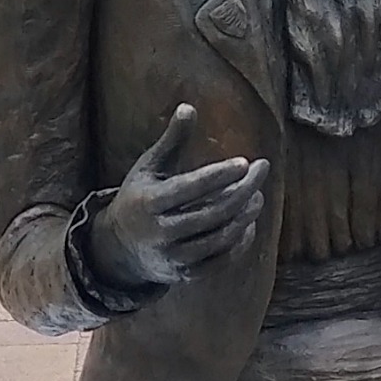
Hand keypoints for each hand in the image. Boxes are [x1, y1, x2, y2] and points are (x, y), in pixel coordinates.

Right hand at [89, 104, 269, 290]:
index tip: (245, 162)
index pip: (190, 188)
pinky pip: (220, 259)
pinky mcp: (186, 274)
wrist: (119, 248)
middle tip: (262, 170)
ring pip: (220, 238)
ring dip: (245, 216)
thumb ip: (171, 141)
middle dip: (242, 191)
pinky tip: (248, 221)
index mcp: (149, 203)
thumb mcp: (148, 168)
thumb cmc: (139, 197)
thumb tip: (189, 106)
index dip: (219, 175)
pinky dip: (239, 241)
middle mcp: (161, 233)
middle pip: (212, 213)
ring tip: (258, 195)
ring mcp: (174, 257)